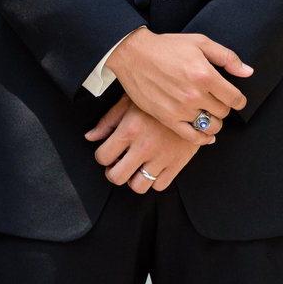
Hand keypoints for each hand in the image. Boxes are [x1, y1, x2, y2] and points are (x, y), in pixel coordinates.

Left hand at [87, 94, 204, 192]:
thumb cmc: (157, 97)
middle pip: (117, 177)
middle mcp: (144, 146)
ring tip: (136, 166)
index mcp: (130, 129)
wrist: (192, 99)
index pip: (102, 156)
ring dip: (134, 178)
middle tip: (118, 164)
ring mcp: (162, 157)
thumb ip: (108, 121)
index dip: (102, 156)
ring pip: (138, 186)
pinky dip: (154, 179)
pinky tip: (153, 165)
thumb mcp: (129, 102)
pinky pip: (159, 185)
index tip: (107, 153)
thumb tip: (90, 137)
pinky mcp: (178, 164)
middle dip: (113, 172)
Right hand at [103, 29, 251, 143]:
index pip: (235, 98)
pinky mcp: (167, 118)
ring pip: (211, 126)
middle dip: (223, 107)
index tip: (235, 99)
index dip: (238, 100)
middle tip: (216, 101)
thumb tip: (248, 72)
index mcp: (205, 75)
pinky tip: (205, 134)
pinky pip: (193, 137)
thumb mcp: (200, 42)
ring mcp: (181, 108)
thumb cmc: (166, 46)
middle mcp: (195, 94)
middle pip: (223, 113)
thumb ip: (227, 57)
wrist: (133, 54)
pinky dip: (203, 138)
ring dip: (214, 122)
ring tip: (209, 114)